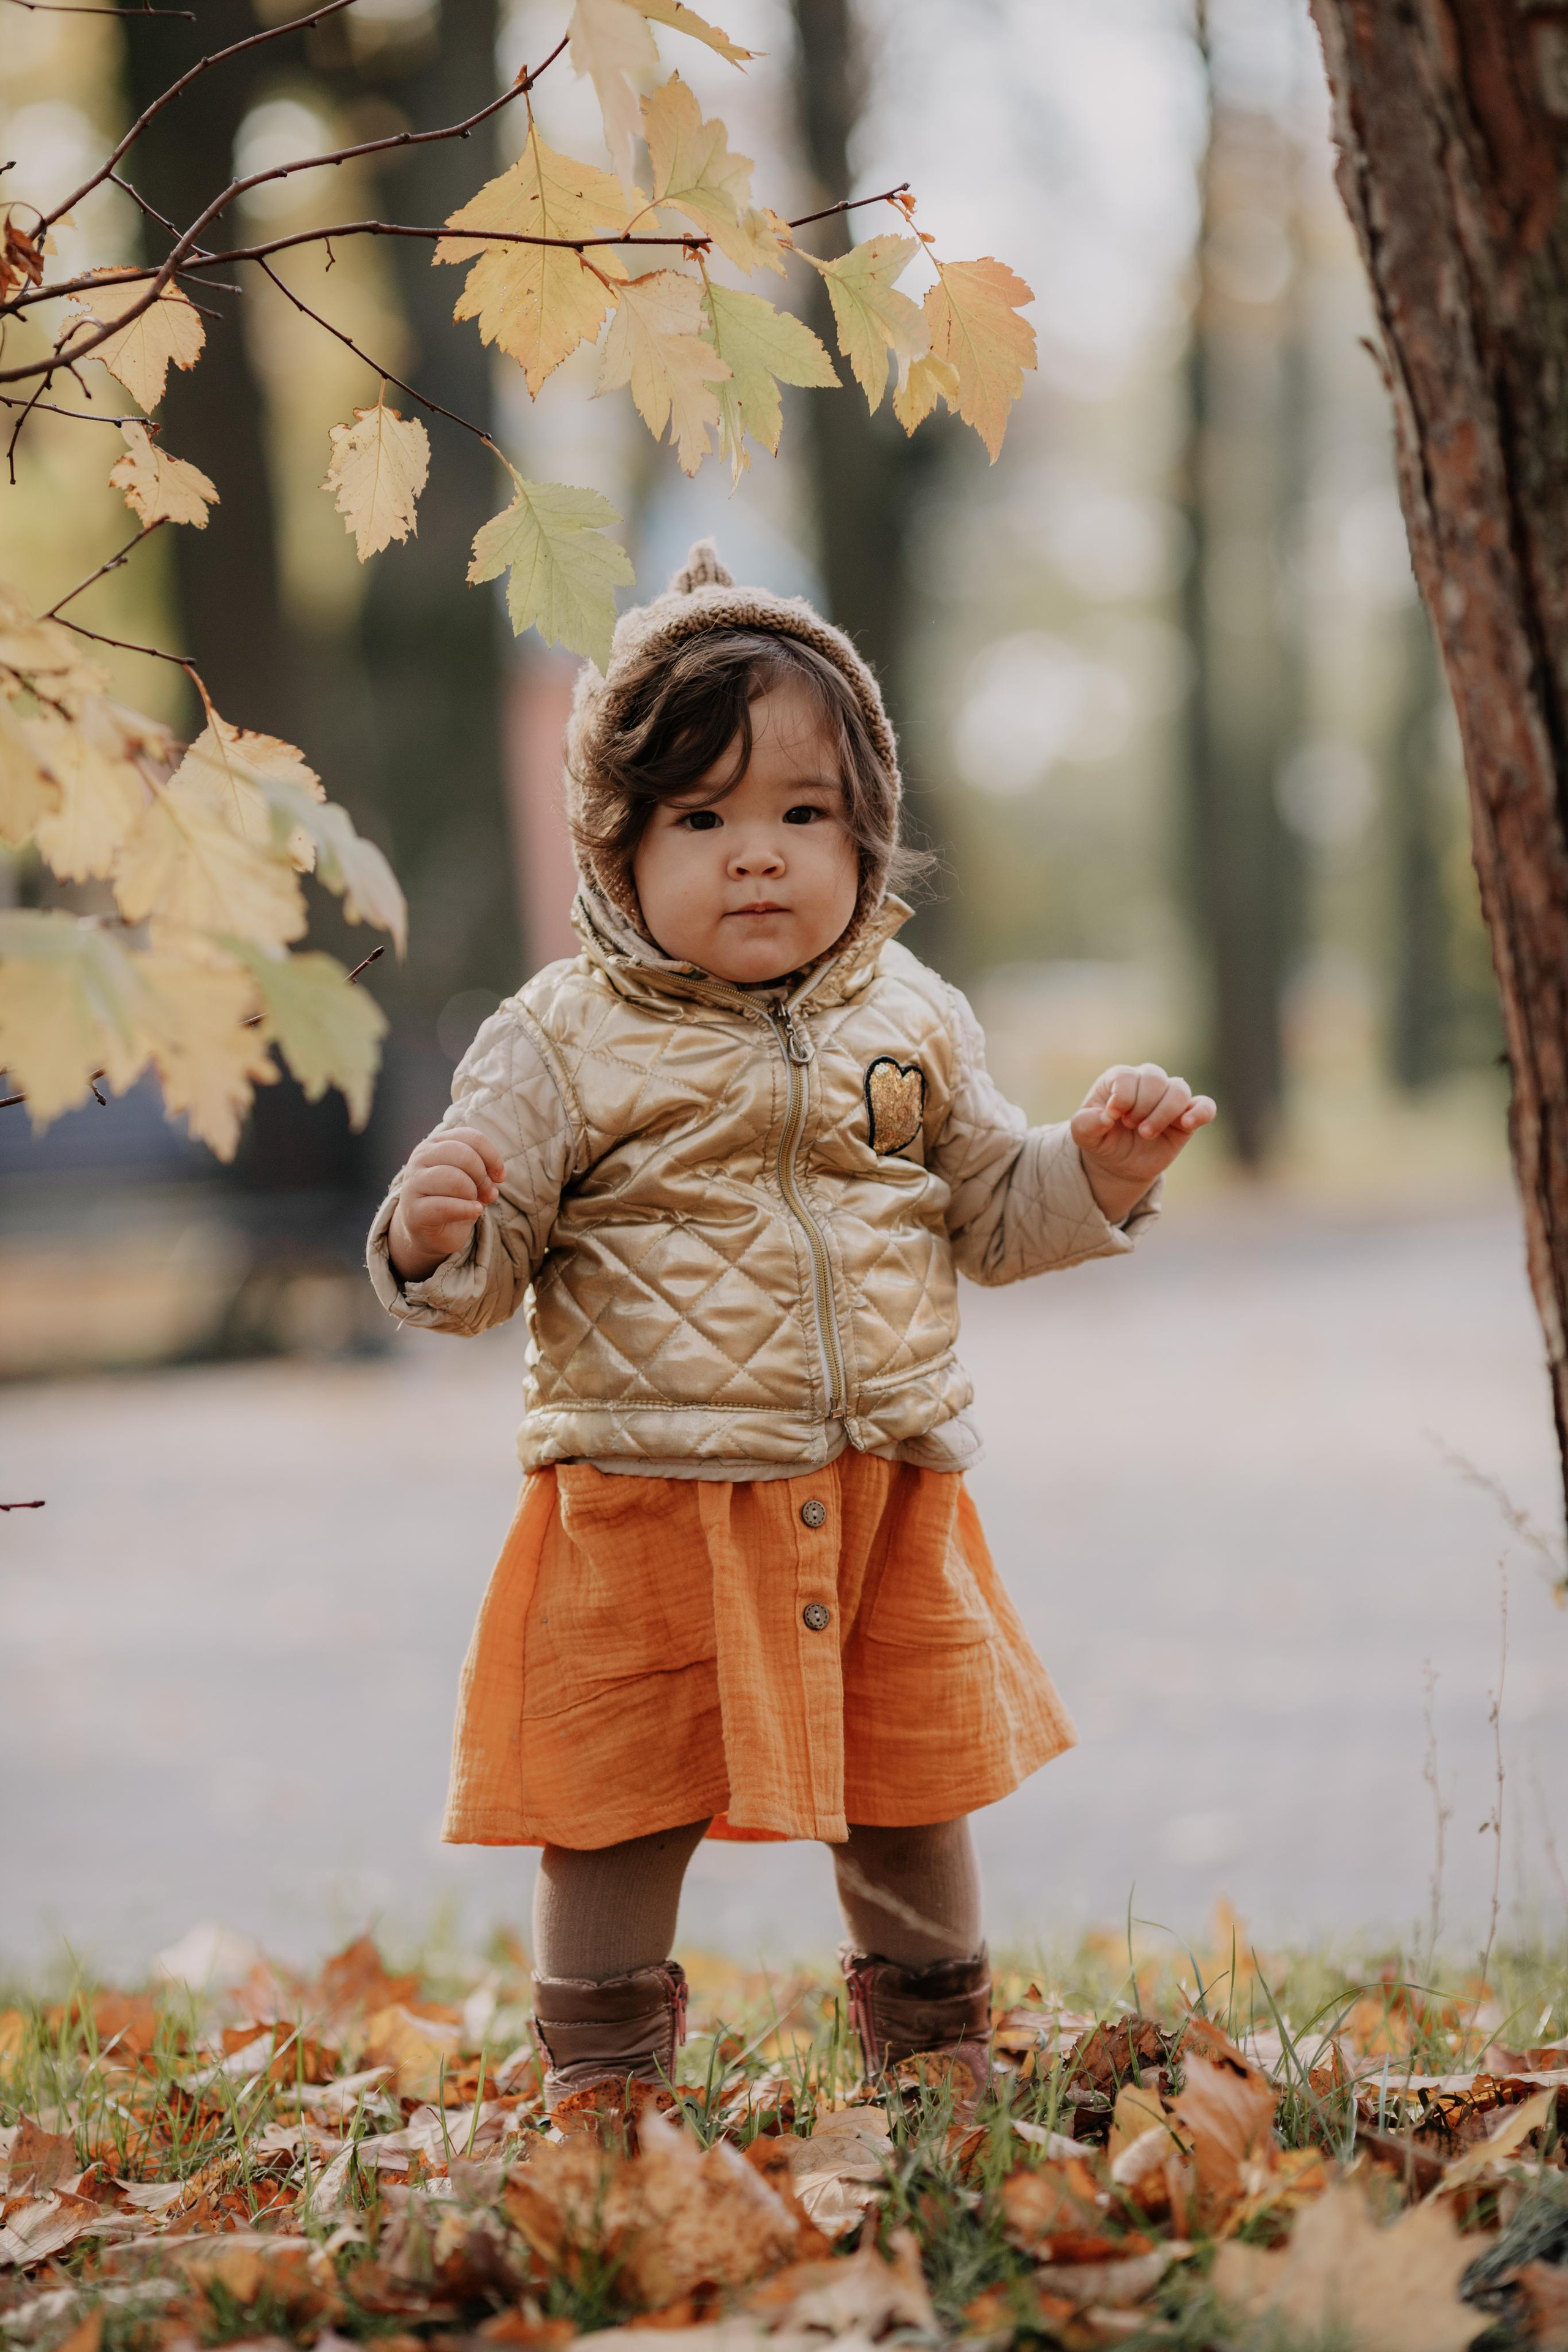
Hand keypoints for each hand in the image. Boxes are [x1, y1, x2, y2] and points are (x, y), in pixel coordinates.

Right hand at [388, 1125, 503, 1282]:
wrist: (428, 1233)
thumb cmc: (452, 1200)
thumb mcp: (471, 1181)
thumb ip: (483, 1172)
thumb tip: (496, 1177)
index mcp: (435, 1144)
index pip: (471, 1137)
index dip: (492, 1156)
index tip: (500, 1176)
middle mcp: (420, 1158)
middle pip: (463, 1155)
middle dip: (482, 1176)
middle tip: (488, 1192)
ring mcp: (413, 1183)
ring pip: (454, 1178)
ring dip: (472, 1193)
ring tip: (476, 1203)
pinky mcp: (414, 1210)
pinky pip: (445, 1206)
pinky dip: (467, 1210)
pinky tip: (474, 1212)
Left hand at [1070, 1063, 1216, 1223]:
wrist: (1119, 1163)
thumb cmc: (1101, 1139)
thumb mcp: (1083, 1133)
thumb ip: (1086, 1123)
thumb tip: (1107, 1117)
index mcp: (1120, 1078)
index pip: (1128, 1076)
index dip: (1121, 1098)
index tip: (1112, 1116)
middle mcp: (1147, 1082)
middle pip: (1155, 1079)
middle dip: (1141, 1107)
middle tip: (1130, 1126)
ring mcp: (1169, 1098)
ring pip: (1179, 1090)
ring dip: (1162, 1113)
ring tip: (1146, 1133)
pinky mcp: (1187, 1116)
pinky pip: (1205, 1106)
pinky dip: (1200, 1112)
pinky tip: (1186, 1123)